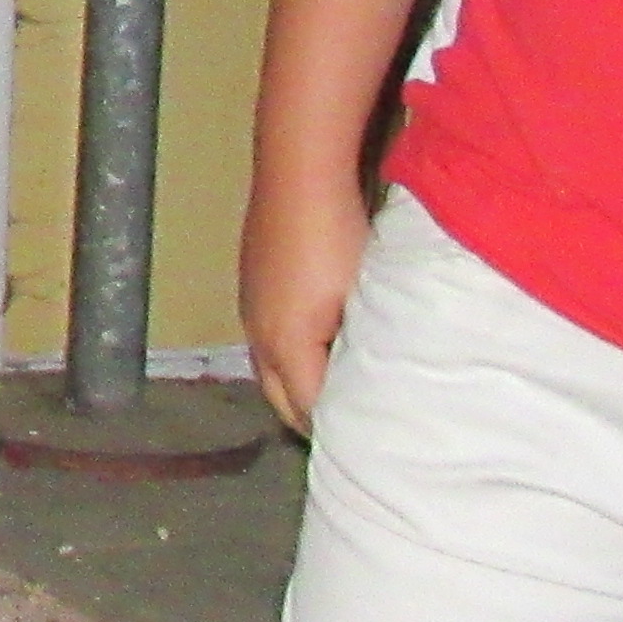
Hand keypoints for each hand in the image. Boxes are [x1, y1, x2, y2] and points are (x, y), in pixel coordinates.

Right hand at [240, 172, 374, 432]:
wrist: (300, 174)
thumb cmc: (338, 239)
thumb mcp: (360, 301)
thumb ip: (362, 351)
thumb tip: (372, 387)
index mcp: (286, 347)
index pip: (309, 411)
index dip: (337, 432)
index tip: (366, 446)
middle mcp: (258, 336)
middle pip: (281, 399)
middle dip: (310, 419)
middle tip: (350, 433)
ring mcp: (250, 309)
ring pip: (270, 370)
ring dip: (296, 386)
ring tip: (333, 394)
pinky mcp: (251, 285)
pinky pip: (266, 340)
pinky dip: (288, 357)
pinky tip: (313, 344)